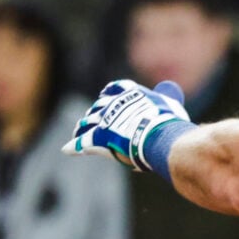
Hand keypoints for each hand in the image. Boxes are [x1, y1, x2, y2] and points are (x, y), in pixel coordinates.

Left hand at [70, 78, 190, 172]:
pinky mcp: (98, 137)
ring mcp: (104, 119)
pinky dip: (74, 146)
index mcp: (131, 93)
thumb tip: (168, 93)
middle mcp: (114, 103)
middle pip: (99, 106)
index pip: (116, 89)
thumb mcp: (171, 105)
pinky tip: (68, 149)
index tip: (107, 97)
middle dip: (95, 112)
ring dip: (82, 126)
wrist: (159, 135)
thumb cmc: (169, 122)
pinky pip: (82, 141)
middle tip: (92, 119)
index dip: (110, 94)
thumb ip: (166, 99)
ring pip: (87, 121)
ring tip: (79, 131)